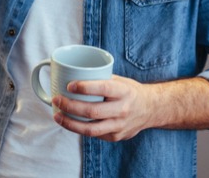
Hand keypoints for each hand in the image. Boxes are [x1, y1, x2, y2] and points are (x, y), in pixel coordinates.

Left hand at [51, 75, 208, 140]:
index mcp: (123, 91)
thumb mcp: (119, 80)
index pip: (103, 88)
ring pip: (91, 129)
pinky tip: (69, 122)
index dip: (85, 88)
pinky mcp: (116, 137)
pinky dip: (79, 128)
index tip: (69, 85)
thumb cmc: (129, 91)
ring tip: (57, 115)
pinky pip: (94, 134)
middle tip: (57, 99)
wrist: (151, 109)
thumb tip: (71, 72)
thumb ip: (99, 79)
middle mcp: (122, 109)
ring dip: (70, 123)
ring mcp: (119, 125)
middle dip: (70, 106)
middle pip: (92, 111)